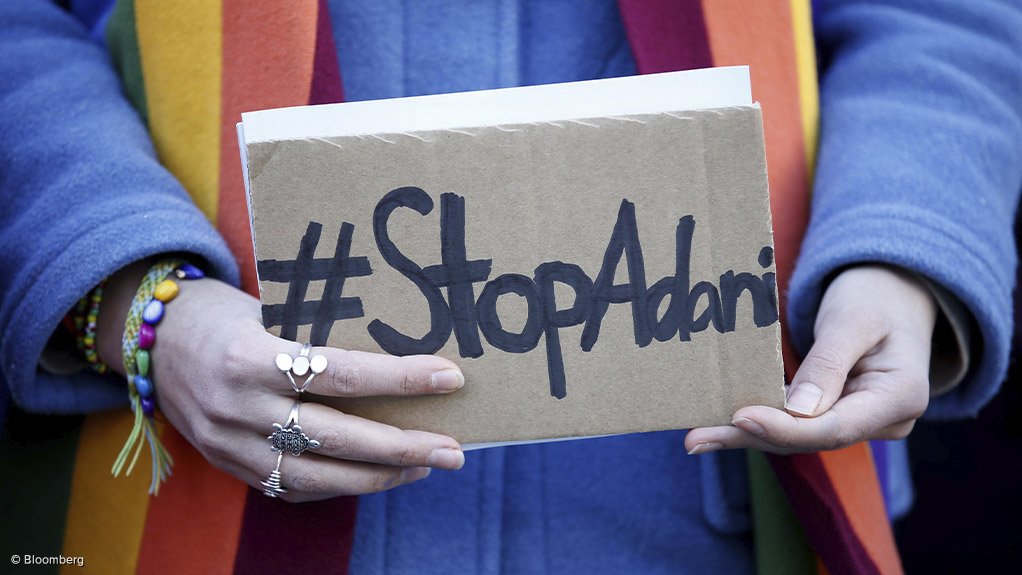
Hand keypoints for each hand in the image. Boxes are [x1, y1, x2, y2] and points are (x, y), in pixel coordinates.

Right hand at [97, 263, 465, 501]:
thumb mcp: (273, 307)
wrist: (153, 336)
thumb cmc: (229, 311)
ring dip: (379, 476)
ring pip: (316, 473)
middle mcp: (238, 405)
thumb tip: (404, 350)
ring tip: (425, 466)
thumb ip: (324, 333)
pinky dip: (338, 484)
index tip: (449, 377)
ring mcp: (229, 441)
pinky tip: (376, 475)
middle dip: (403, 446)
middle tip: (453, 449)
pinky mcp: (226, 463)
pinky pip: (290, 487)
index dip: (400, 379)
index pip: (341, 374)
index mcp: (250, 355)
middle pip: (336, 436)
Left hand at [685, 265, 936, 454]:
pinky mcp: (838, 414)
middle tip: (697, 438)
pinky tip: (720, 426)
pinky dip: (759, 422)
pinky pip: (796, 423)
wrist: (893, 290)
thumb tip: (799, 411)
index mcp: (901, 398)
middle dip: (752, 437)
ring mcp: (861, 421)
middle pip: (810, 438)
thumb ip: (829, 363)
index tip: (740, 418)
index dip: (785, 428)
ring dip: (747, 435)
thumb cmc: (875, 296)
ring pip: (798, 436)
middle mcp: (885, 420)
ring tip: (698, 437)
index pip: (835, 428)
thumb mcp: (853, 320)